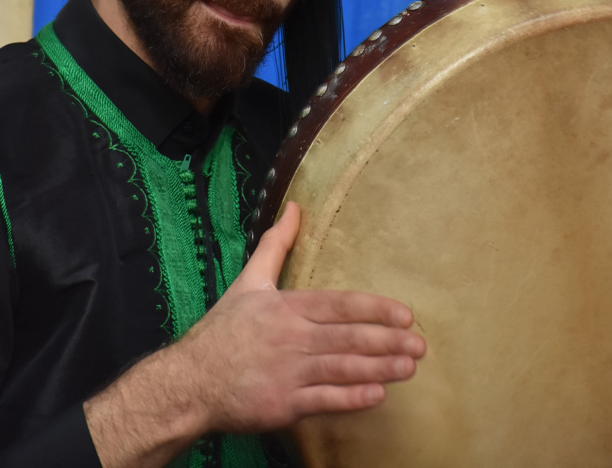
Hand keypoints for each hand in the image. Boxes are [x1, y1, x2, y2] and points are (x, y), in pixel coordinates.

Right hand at [85, 202, 425, 466]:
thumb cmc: (224, 330)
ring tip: (409, 367)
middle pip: (348, 338)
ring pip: (342, 368)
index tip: (405, 314)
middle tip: (420, 345)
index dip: (374, 309)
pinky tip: (377, 396)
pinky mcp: (283, 405)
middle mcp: (292, 338)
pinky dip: (351, 398)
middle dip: (387, 341)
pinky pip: (324, 400)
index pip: (339, 305)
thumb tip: (295, 206)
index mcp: (287, 307)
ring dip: (379, 368)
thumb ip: (277, 244)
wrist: (190, 381)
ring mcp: (288, 373)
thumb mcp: (249, 281)